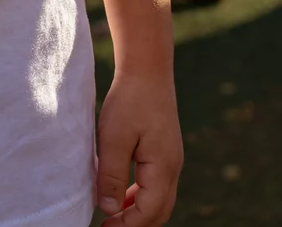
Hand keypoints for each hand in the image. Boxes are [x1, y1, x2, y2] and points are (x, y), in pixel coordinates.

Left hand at [95, 70, 181, 225]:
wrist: (147, 70)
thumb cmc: (129, 101)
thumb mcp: (114, 138)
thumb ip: (112, 175)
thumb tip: (108, 209)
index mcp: (163, 168)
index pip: (149, 212)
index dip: (127, 225)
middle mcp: (172, 168)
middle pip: (158, 211)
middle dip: (135, 223)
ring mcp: (171, 159)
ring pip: (158, 198)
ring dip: (138, 210)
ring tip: (113, 213)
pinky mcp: (164, 150)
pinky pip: (156, 183)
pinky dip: (140, 194)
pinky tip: (122, 191)